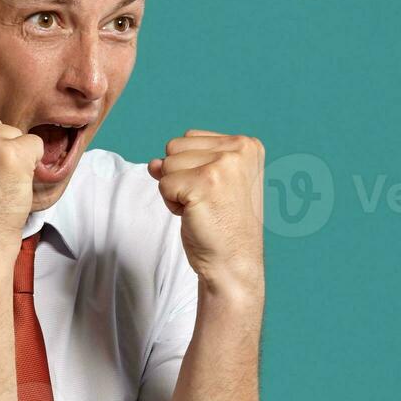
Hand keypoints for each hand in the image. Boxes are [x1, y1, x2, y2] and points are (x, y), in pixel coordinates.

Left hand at [147, 130, 265, 295]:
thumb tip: (153, 162)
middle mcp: (239, 149)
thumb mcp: (209, 183)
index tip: (215, 192)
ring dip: (175, 191)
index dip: (190, 168)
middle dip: (180, 177)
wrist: (233, 263)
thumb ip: (184, 163)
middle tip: (207, 202)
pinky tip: (194, 215)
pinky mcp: (204, 183)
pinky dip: (171, 204)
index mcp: (247, 145)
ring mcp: (223, 165)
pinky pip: (163, 184)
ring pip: (167, 164)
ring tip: (202, 208)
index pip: (190, 137)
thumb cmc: (223, 226)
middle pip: (175, 146)